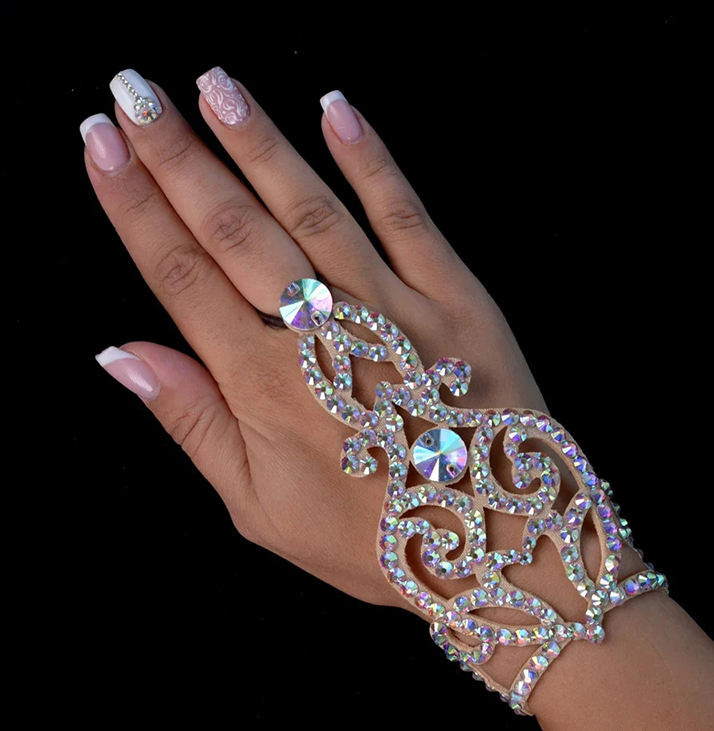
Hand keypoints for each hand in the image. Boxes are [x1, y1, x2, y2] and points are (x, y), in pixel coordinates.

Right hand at [87, 69, 549, 609]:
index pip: (179, 273)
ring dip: (258, 141)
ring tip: (213, 86)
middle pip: (233, 227)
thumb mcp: (261, 510)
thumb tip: (121, 354)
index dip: (134, 206)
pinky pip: (405, 215)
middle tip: (133, 89)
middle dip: (176, 154)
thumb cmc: (374, 537)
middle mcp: (321, 332)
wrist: (493, 542)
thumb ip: (193, 424)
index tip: (100, 145)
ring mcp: (393, 307)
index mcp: (264, 384)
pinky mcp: (456, 297)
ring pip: (310, 207)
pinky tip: (333, 109)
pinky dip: (370, 160)